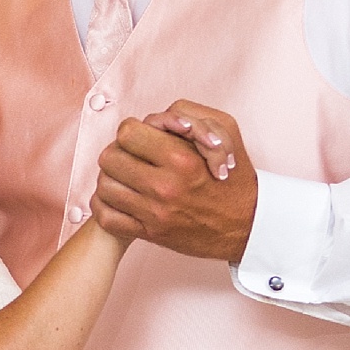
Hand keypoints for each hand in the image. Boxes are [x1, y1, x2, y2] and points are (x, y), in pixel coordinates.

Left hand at [93, 100, 258, 261]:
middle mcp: (164, 187)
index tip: (141, 137)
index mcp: (181, 159)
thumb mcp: (225, 132)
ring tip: (125, 177)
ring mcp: (154, 213)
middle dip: (119, 152)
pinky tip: (120, 198)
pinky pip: (105, 217)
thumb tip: (154, 119)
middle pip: (109, 158)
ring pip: (104, 186)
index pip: (127, 133)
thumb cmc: (233, 176)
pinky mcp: (148, 234)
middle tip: (130, 156)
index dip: (132, 131)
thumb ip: (188, 115)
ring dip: (111, 178)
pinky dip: (105, 206)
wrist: (246, 224)